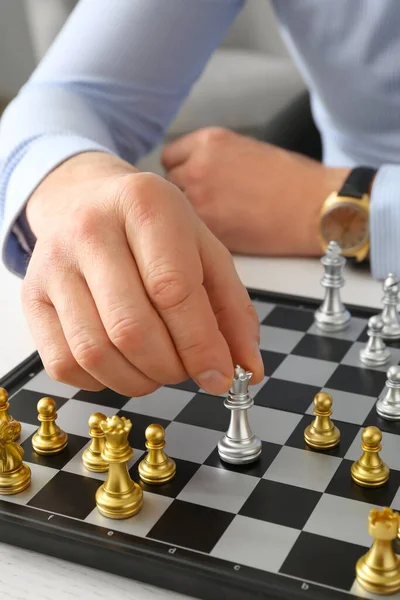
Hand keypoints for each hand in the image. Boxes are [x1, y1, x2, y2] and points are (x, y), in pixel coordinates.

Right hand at [22, 152, 262, 396]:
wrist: (87, 202)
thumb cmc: (153, 229)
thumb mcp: (204, 252)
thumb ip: (232, 310)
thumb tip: (247, 370)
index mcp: (144, 204)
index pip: (173, 289)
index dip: (200, 345)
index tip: (220, 376)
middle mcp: (89, 229)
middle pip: (131, 327)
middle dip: (170, 368)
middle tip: (186, 370)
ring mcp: (53, 264)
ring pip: (94, 352)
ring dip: (138, 381)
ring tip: (158, 368)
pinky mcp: (31, 296)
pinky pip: (64, 364)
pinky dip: (101, 382)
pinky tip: (123, 364)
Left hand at [162, 127, 348, 255]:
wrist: (315, 207)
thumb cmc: (291, 180)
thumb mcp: (246, 149)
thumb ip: (212, 157)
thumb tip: (192, 170)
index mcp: (208, 142)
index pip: (169, 157)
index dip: (180, 172)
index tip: (189, 182)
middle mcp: (197, 167)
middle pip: (167, 184)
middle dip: (181, 194)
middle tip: (206, 203)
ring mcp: (200, 200)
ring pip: (176, 211)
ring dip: (188, 215)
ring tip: (217, 218)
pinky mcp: (210, 228)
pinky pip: (192, 230)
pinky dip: (201, 232)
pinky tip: (225, 230)